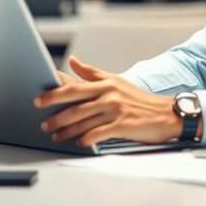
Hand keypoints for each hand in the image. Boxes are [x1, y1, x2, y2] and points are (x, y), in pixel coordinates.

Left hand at [35, 56, 194, 147]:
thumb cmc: (139, 99)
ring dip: (67, 131)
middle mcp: (109, 95)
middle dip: (56, 115)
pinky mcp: (123, 125)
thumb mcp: (116, 82)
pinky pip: (98, 134)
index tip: (39, 99)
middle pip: (75, 105)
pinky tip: (78, 143)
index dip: (54, 93)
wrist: (166, 113)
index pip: (74, 87)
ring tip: (55, 136)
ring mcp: (115, 110)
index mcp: (105, 83)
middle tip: (43, 123)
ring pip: (84, 121)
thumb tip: (72, 61)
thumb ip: (92, 73)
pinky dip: (86, 139)